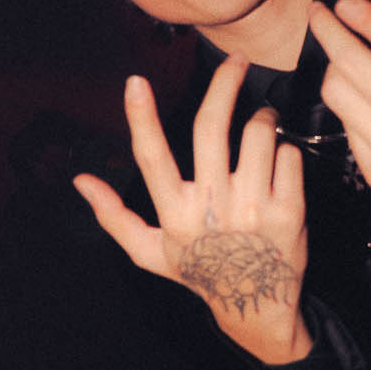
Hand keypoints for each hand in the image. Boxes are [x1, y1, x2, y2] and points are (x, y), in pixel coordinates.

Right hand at [73, 56, 312, 363]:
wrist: (257, 307)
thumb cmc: (200, 273)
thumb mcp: (151, 253)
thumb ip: (114, 216)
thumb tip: (80, 180)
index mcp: (175, 215)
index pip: (152, 158)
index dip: (141, 118)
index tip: (134, 82)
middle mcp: (212, 210)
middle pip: (211, 128)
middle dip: (224, 84)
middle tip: (236, 63)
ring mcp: (253, 210)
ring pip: (258, 134)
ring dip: (261, 118)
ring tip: (261, 123)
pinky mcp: (289, 212)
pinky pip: (288, 154)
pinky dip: (284, 149)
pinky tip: (277, 163)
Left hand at [308, 0, 370, 243]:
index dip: (369, 20)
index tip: (344, 1)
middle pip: (354, 67)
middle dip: (329, 33)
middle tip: (318, 12)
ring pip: (339, 96)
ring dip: (333, 66)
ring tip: (338, 49)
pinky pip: (345, 125)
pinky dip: (345, 102)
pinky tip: (355, 90)